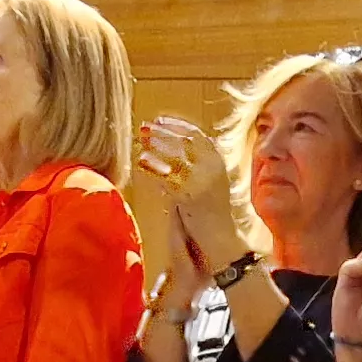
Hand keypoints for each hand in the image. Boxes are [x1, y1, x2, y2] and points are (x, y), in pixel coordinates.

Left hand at [135, 117, 237, 282]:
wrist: (220, 241)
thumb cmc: (211, 213)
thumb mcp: (210, 183)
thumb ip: (197, 166)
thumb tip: (178, 148)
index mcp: (218, 163)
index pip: (197, 135)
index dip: (177, 125)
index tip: (160, 120)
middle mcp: (213, 169)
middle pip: (185, 141)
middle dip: (163, 132)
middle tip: (144, 128)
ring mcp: (202, 182)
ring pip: (176, 157)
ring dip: (157, 146)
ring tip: (140, 142)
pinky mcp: (189, 197)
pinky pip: (167, 178)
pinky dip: (153, 168)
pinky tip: (141, 164)